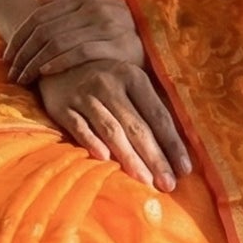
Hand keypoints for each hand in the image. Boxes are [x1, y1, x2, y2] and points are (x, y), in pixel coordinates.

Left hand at [6, 0, 143, 88]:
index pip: (41, 15)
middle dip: (24, 53)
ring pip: (59, 42)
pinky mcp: (118, 45)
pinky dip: (59, 62)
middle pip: (46, 30)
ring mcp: (108, 26)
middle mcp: (96, 8)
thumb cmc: (120, 29)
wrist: (160, 41)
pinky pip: (80, 52)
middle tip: (12, 72)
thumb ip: (65, 3)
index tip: (8, 56)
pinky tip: (45, 72)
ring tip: (24, 77)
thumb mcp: (95, 10)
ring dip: (36, 62)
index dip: (20, 36)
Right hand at [38, 61, 192, 193]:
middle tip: (168, 185)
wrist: (57, 57)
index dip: (172, 143)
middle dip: (155, 158)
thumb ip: (149, 106)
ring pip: (111, 130)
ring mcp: (85, 95)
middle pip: (137, 127)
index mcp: (133, 77)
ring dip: (129, 158)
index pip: (158, 115)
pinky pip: (79, 127)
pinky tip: (105, 160)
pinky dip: (92, 142)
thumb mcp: (129, 80)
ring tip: (145, 181)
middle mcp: (110, 84)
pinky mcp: (62, 106)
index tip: (184, 169)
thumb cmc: (103, 76)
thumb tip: (175, 146)